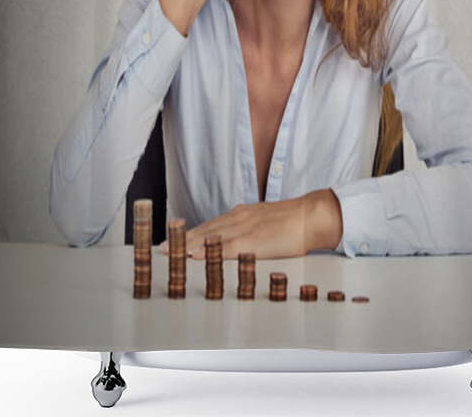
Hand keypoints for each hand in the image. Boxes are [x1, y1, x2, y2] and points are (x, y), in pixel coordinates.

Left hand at [159, 190, 343, 259]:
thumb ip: (250, 227)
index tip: (171, 240)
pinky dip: (209, 252)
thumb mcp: (266, 220)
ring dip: (188, 246)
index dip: (189, 234)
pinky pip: (227, 248)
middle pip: (204, 231)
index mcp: (243, 214)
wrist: (312, 215)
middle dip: (181, 240)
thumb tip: (238, 238)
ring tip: (169, 254)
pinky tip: (197, 257)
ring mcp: (245, 228)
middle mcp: (239, 218)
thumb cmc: (294, 221)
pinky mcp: (253, 240)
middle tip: (159, 250)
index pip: (210, 225)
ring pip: (210, 238)